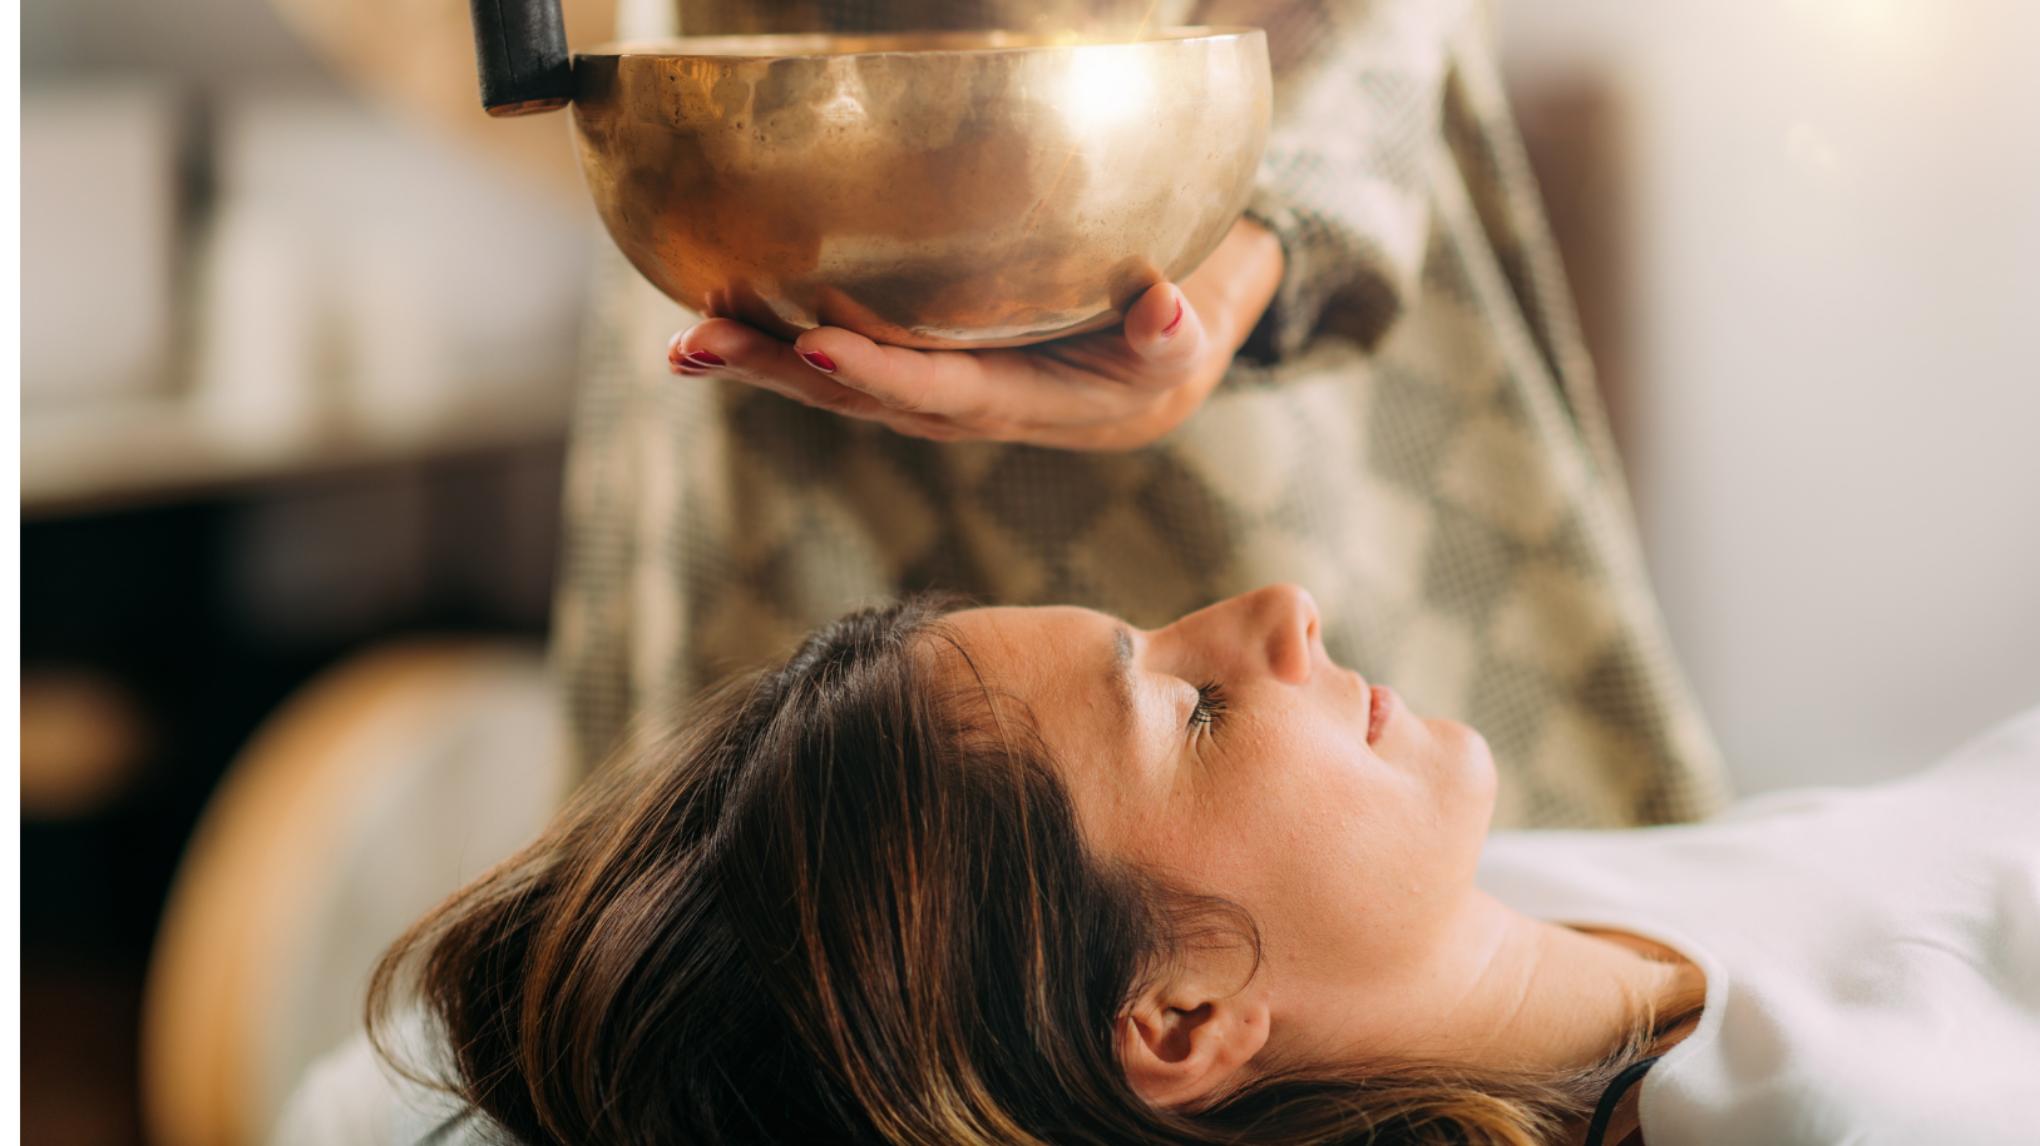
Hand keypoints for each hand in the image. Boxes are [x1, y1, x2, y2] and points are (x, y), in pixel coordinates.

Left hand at [666, 218, 1283, 450]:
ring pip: (830, 384)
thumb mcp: (1189, 339)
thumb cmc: (1172, 342)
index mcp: (1018, 400)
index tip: (815, 344)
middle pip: (855, 395)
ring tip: (683, 344)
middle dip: (775, 369)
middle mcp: (957, 403)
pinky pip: (833, 359)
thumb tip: (1164, 310)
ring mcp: (926, 389)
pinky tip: (714, 322)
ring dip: (755, 363)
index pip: (938, 389)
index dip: (878, 373)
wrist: (1153, 365)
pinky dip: (773, 345)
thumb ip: (1177, 332)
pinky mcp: (912, 365)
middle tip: (699, 343)